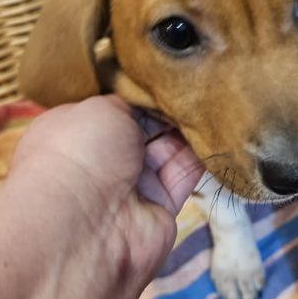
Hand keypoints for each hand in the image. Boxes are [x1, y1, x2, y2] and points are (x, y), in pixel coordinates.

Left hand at [10, 95, 201, 292]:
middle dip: (169, 107)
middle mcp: (104, 159)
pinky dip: (203, 153)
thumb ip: (130, 103)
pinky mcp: (163, 205)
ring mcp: (134, 184)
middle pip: (147, 127)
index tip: (169, 74)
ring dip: (189, 127)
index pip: (115, 108)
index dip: (141, 93)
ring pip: (170, 148)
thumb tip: (149, 103)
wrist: (87, 225)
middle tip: (199, 81)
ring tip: (215, 98)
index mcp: (77, 133)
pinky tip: (219, 128)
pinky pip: (187, 172)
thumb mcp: (101, 108)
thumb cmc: (80, 153)